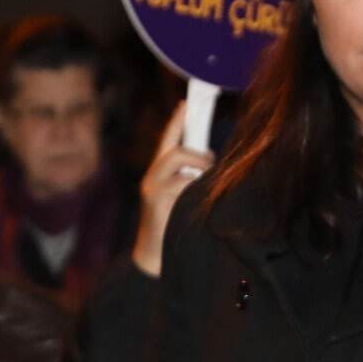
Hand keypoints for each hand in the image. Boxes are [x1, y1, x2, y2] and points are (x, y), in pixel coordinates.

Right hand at [132, 105, 215, 278]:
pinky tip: (199, 201)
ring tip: (207, 183)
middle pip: (174, 150)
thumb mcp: (179, 200)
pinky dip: (195, 187)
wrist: (153, 258)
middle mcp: (151, 178)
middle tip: (211, 165)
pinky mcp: (157, 200)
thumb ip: (189, 180)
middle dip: (197, 154)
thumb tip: (211, 164)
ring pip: (179, 161)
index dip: (176, 121)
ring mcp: (152, 188)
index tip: (186, 103)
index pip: (167, 141)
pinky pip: (183, 182)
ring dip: (199, 168)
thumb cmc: (171, 229)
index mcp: (157, 175)